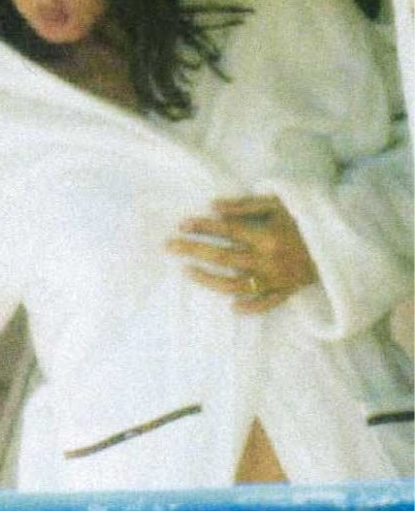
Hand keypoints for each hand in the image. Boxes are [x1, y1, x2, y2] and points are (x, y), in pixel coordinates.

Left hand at [167, 194, 318, 313]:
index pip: (226, 231)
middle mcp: (268, 261)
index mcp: (267, 236)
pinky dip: (248, 307)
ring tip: (187, 272)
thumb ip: (245, 206)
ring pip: (235, 285)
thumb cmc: (306, 217)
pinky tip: (231, 306)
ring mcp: (276, 280)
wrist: (341, 242)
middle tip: (169, 246)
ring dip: (208, 280)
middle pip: (223, 257)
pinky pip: (264, 304)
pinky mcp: (286, 292)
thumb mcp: (279, 203)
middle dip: (193, 250)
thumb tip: (213, 206)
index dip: (202, 226)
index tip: (180, 224)